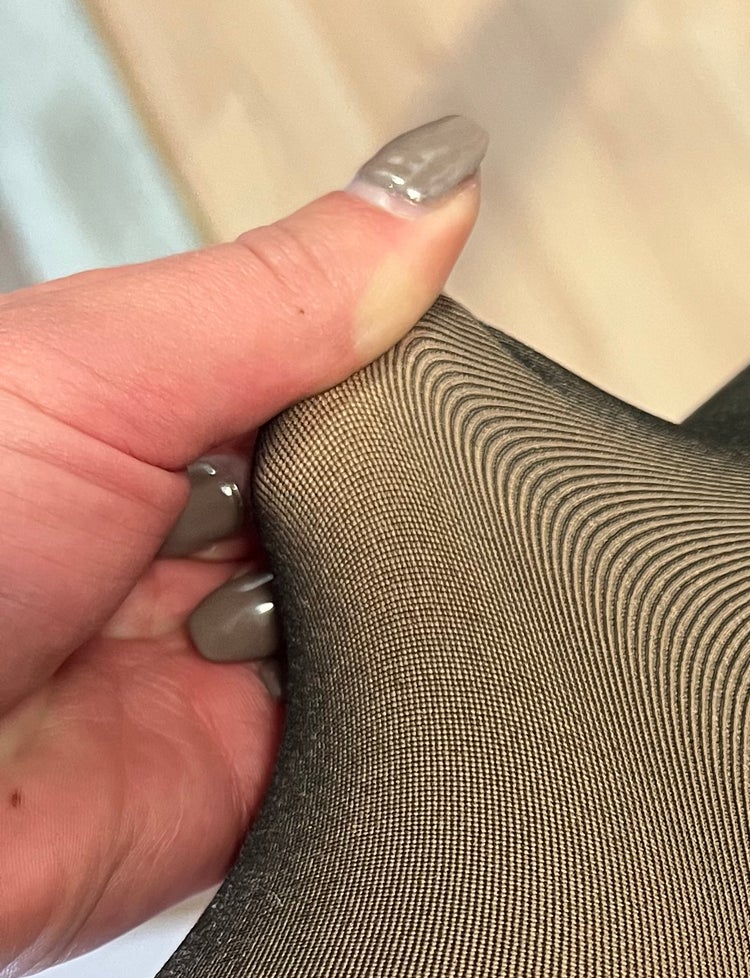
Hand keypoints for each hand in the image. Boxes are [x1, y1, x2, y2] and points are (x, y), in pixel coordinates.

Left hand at [0, 116, 486, 977]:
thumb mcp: (89, 372)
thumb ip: (278, 295)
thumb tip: (432, 182)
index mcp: (139, 416)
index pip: (334, 369)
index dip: (395, 364)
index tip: (428, 362)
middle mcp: (186, 544)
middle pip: (383, 505)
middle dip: (399, 506)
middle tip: (330, 511)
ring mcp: (228, 674)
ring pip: (399, 630)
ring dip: (395, 621)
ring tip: (304, 614)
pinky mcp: (260, 796)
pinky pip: (382, 755)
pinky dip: (395, 734)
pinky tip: (350, 698)